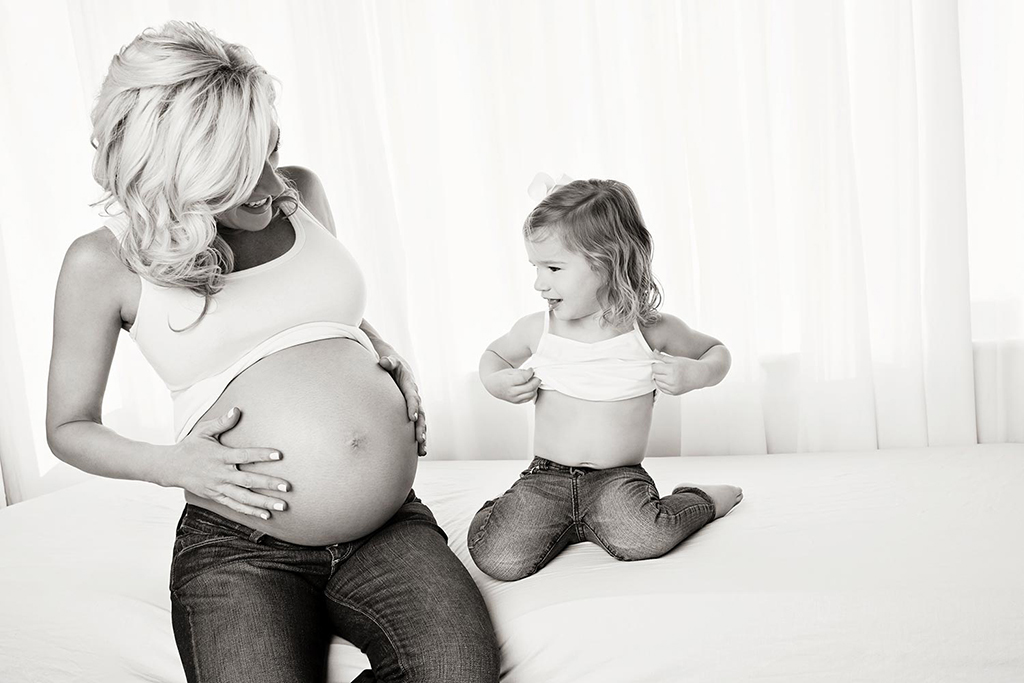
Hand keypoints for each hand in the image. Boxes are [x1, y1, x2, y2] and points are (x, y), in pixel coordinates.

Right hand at [165, 407, 290, 518]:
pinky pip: (235, 506)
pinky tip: (266, 515)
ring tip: (282, 506)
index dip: (261, 455)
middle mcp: (221, 474)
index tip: (279, 455)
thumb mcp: (203, 431)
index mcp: (220, 456)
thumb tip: (236, 409)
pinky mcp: (216, 496)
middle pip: (248, 481)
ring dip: (264, 503)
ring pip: (244, 498)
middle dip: (268, 484)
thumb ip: (222, 422)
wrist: (170, 467)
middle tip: (287, 487)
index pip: (244, 455)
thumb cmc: (190, 446)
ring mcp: (218, 488)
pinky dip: (250, 511)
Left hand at [378, 355, 426, 456]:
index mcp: (410, 386)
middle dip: (420, 427)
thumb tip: (383, 362)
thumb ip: (388, 362)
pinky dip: (418, 439)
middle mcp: (415, 397)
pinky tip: (419, 452)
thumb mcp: (390, 361)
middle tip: (420, 439)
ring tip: (422, 451)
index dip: (413, 407)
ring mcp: (414, 406)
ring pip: (421, 424)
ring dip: (422, 437)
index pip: (413, 397)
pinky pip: (417, 427)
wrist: (397, 368)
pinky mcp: (411, 413)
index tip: (411, 418)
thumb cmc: (392, 365)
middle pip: (421, 414)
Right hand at [483, 367, 541, 403]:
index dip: (530, 372)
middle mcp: (511, 392)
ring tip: (534, 381)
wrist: (494, 387)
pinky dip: (533, 392)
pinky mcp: (517, 402)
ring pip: (531, 393)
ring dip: (536, 386)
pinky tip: (531, 387)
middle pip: (529, 387)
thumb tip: (532, 373)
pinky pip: (529, 398)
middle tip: (537, 375)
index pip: (523, 378)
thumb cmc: (501, 377)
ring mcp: (515, 399)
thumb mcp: (509, 371)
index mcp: (508, 382)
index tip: (531, 369)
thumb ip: (521, 372)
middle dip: (536, 380)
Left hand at [651, 351, 710, 395]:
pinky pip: (662, 389)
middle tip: (664, 368)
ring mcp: (673, 388)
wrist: (700, 375)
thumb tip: (653, 353)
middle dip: (658, 371)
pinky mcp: (674, 393)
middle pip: (656, 375)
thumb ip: (663, 357)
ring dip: (659, 378)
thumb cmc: (689, 366)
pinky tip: (669, 380)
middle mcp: (672, 380)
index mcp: (672, 370)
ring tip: (667, 374)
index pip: (655, 368)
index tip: (658, 363)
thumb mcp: (676, 359)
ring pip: (658, 383)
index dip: (655, 365)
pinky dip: (663, 385)